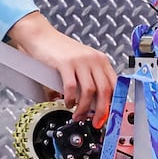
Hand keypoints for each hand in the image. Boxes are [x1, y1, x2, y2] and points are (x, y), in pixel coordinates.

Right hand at [4, 11, 115, 125]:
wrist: (41, 36)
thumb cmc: (60, 50)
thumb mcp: (82, 63)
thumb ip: (90, 80)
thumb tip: (95, 105)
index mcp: (101, 60)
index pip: (115, 85)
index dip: (113, 104)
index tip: (109, 116)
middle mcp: (93, 59)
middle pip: (105, 91)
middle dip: (101, 111)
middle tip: (95, 122)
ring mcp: (80, 61)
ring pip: (89, 92)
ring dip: (83, 108)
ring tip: (77, 115)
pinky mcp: (65, 63)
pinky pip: (71, 87)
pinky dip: (70, 99)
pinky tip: (67, 103)